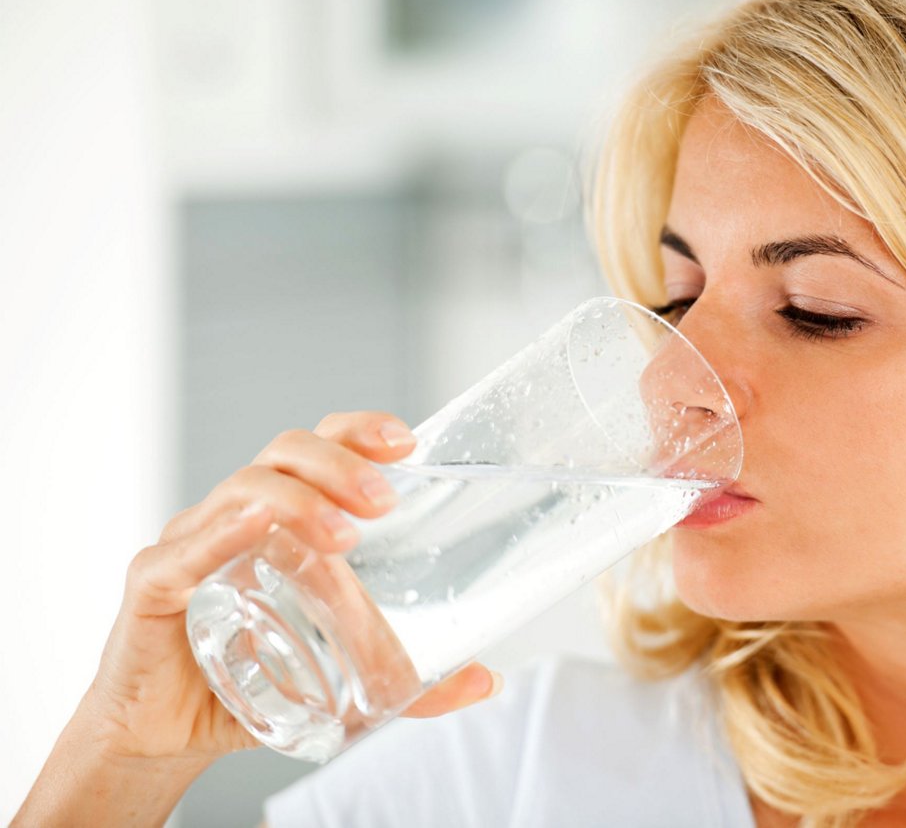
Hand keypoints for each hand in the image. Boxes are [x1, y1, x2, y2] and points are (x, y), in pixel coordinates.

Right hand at [82, 411, 501, 760]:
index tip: (406, 442)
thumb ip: (412, 681)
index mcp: (282, 519)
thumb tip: (485, 682)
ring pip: (244, 490)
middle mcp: (237, 516)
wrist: (170, 737)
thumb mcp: (344, 678)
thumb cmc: (252, 681)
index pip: (319, 449)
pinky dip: (222, 533)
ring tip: (345, 538)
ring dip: (299, 501)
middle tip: (384, 503)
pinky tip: (253, 526)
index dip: (359, 433)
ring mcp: (193, 543)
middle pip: (285, 454)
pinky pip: (186, 549)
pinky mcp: (155, 585)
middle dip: (340, 465)